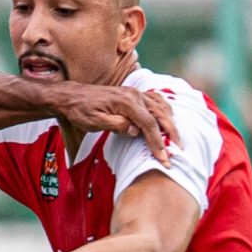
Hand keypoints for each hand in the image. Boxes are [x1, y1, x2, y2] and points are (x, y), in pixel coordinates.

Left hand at [55, 82, 177, 159]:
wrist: (73, 96)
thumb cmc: (81, 111)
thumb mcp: (94, 122)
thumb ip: (115, 125)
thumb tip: (135, 131)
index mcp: (126, 102)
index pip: (148, 124)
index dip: (158, 142)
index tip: (164, 158)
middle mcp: (134, 95)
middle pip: (160, 115)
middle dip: (171, 134)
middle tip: (178, 152)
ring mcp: (136, 93)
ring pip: (161, 107)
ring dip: (171, 123)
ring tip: (177, 140)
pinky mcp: (135, 94)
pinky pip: (156, 100)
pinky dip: (166, 110)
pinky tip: (169, 120)